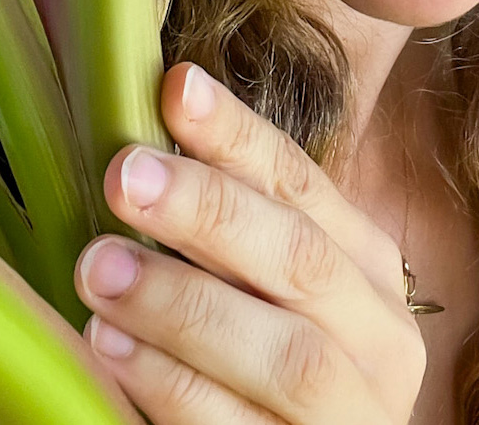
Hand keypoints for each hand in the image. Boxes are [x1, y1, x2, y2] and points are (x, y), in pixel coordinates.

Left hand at [74, 63, 426, 423]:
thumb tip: (138, 146)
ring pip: (286, 355)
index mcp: (368, 270)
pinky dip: (174, 388)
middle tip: (123, 177)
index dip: (239, 134)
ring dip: (182, 305)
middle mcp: (379, 339)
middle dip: (209, 211)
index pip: (302, 185)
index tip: (174, 87)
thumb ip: (232, 235)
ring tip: (99, 269)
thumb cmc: (267, 378)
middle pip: (302, 259)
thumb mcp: (272, 294)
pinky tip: (111, 352)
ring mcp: (355, 417)